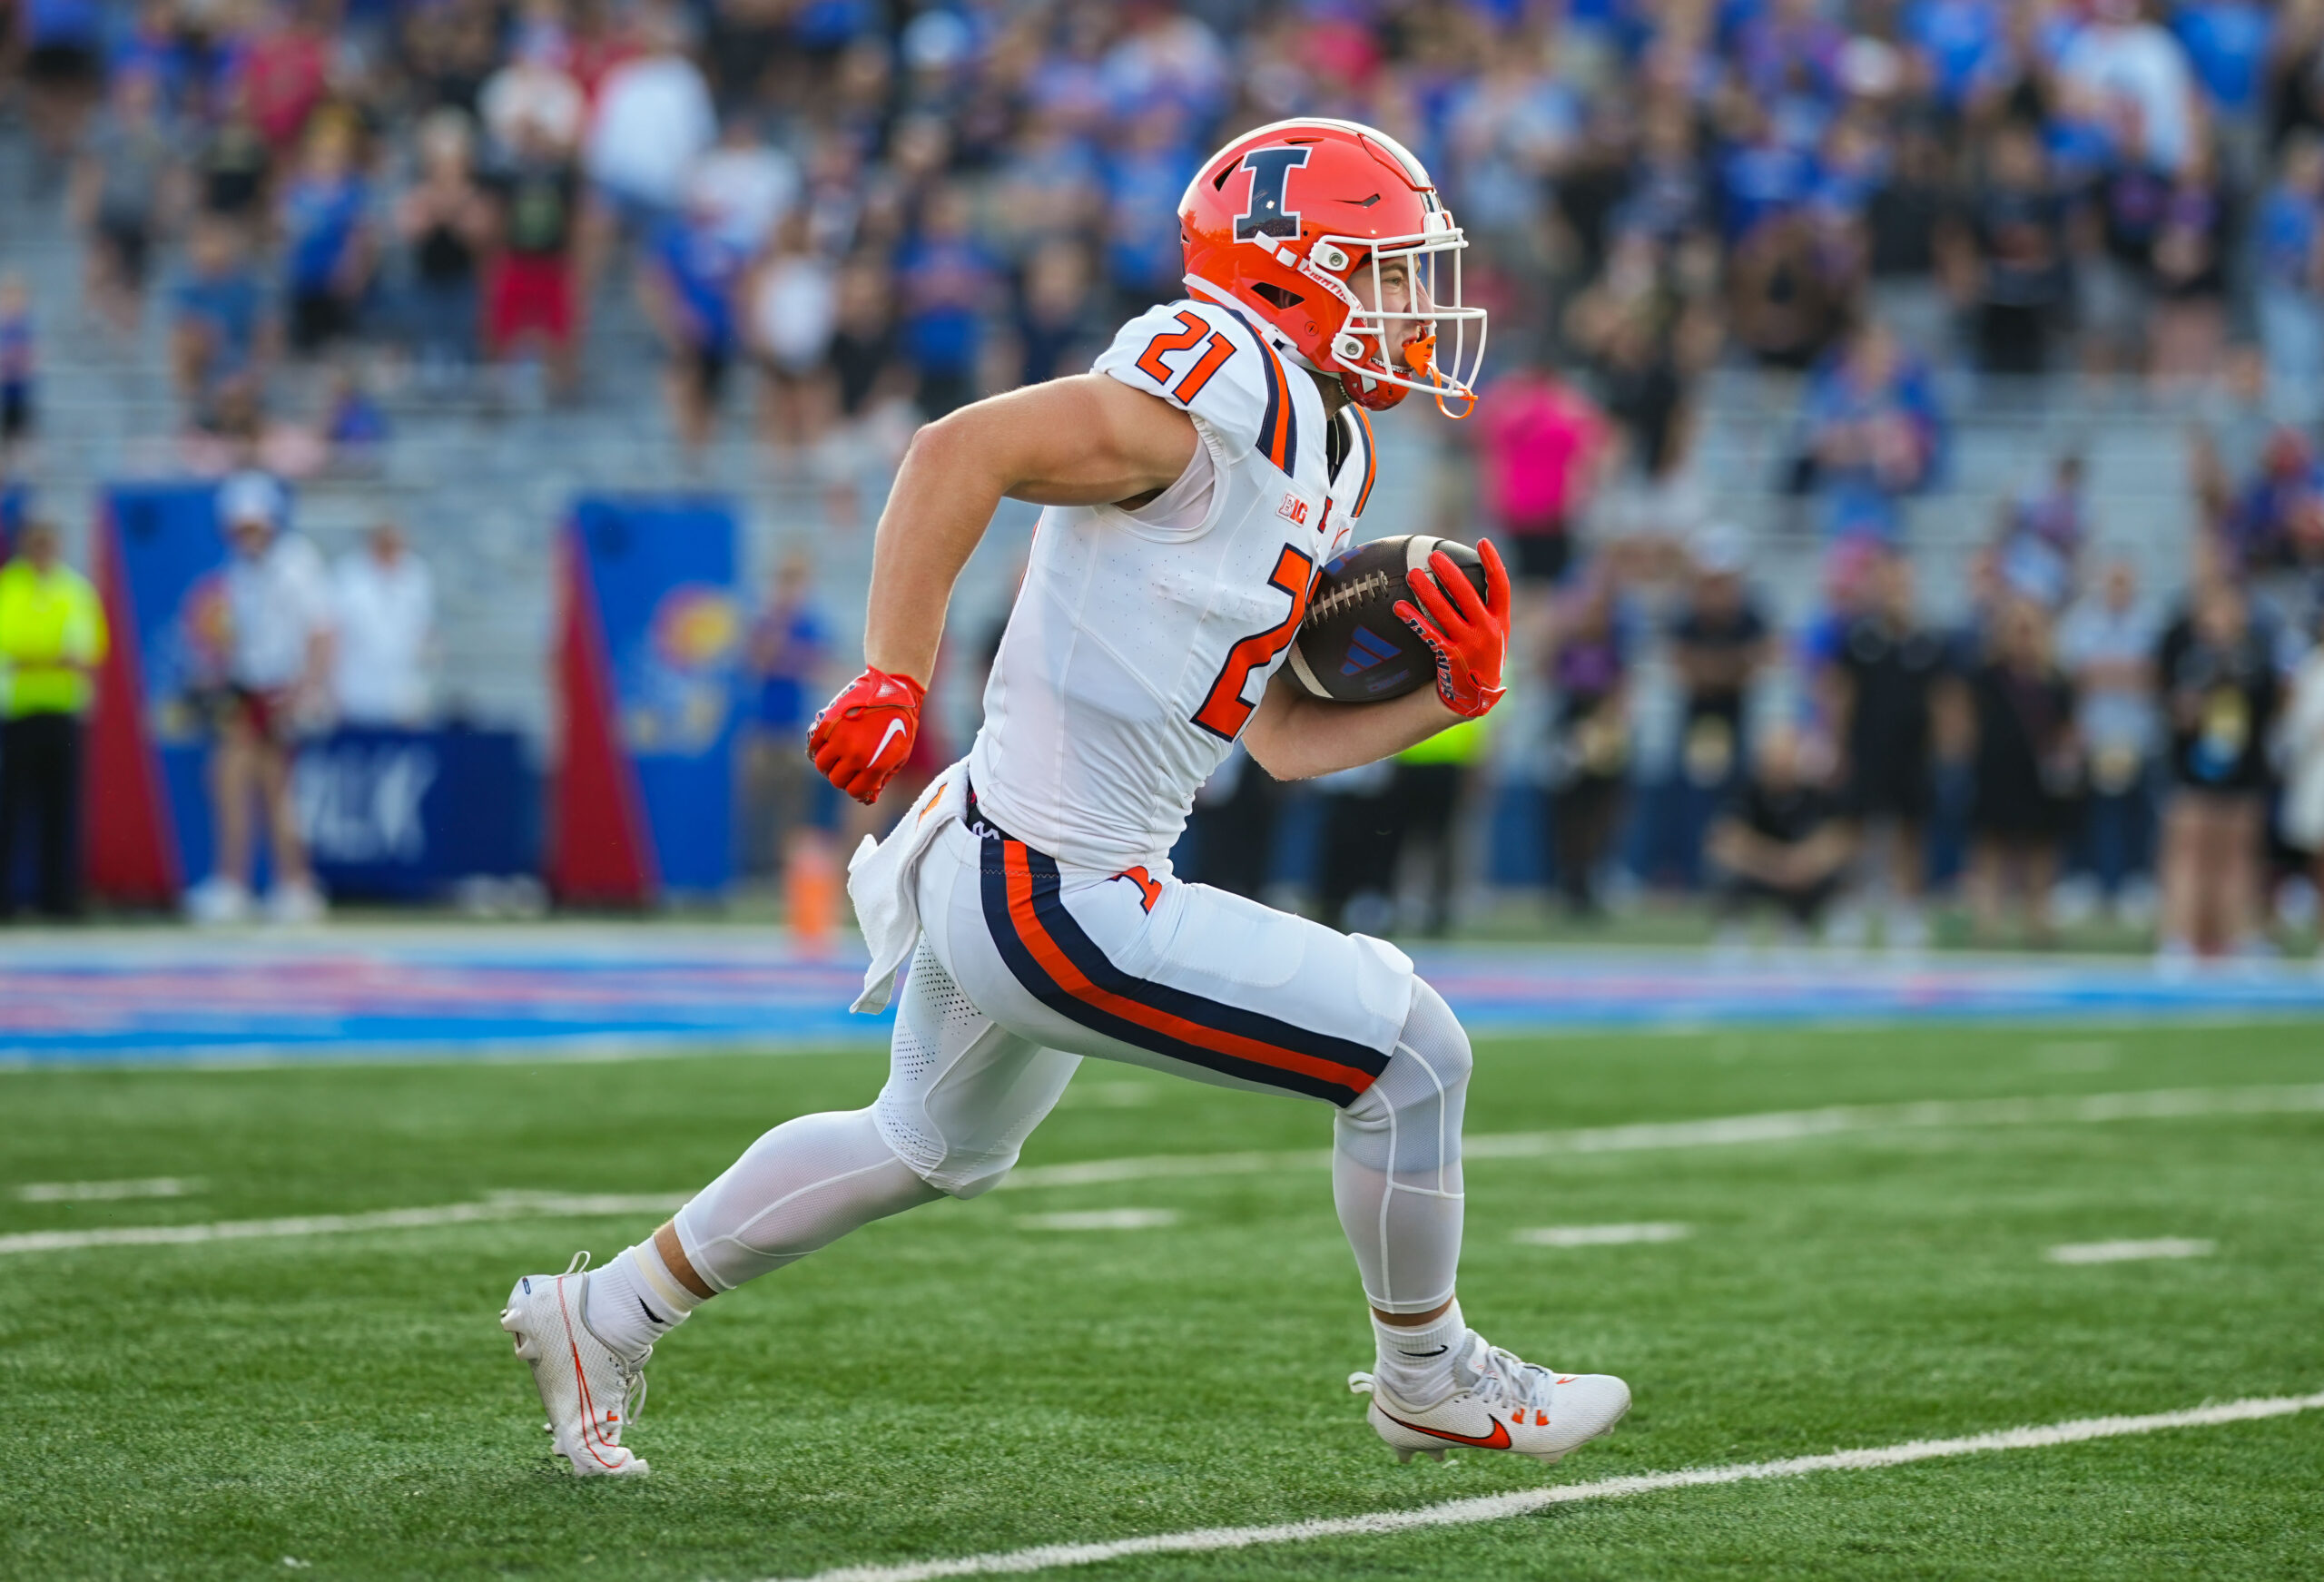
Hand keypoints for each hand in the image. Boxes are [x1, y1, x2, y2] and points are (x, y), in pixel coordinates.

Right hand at [807, 666, 926, 803]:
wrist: (894, 690)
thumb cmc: (901, 725)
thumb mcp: (900, 755)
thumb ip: (882, 778)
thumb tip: (868, 797)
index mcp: (875, 765)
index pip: (853, 791)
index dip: (856, 789)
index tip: (858, 782)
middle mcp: (856, 755)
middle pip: (836, 780)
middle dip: (842, 777)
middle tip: (848, 768)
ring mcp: (840, 738)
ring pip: (821, 765)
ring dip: (828, 765)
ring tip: (836, 757)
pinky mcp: (829, 723)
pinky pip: (813, 746)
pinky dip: (816, 749)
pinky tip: (826, 746)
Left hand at [1394, 538, 1510, 719]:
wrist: (1477, 695)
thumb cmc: (1482, 655)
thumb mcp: (1494, 632)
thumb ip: (1485, 608)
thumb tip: (1462, 575)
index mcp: (1502, 620)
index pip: (1501, 586)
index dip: (1494, 562)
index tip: (1482, 542)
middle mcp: (1488, 630)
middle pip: (1468, 595)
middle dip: (1450, 573)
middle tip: (1435, 556)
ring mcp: (1469, 645)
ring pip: (1445, 612)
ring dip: (1427, 591)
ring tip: (1413, 574)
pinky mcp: (1451, 657)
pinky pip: (1428, 634)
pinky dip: (1413, 619)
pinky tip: (1399, 607)